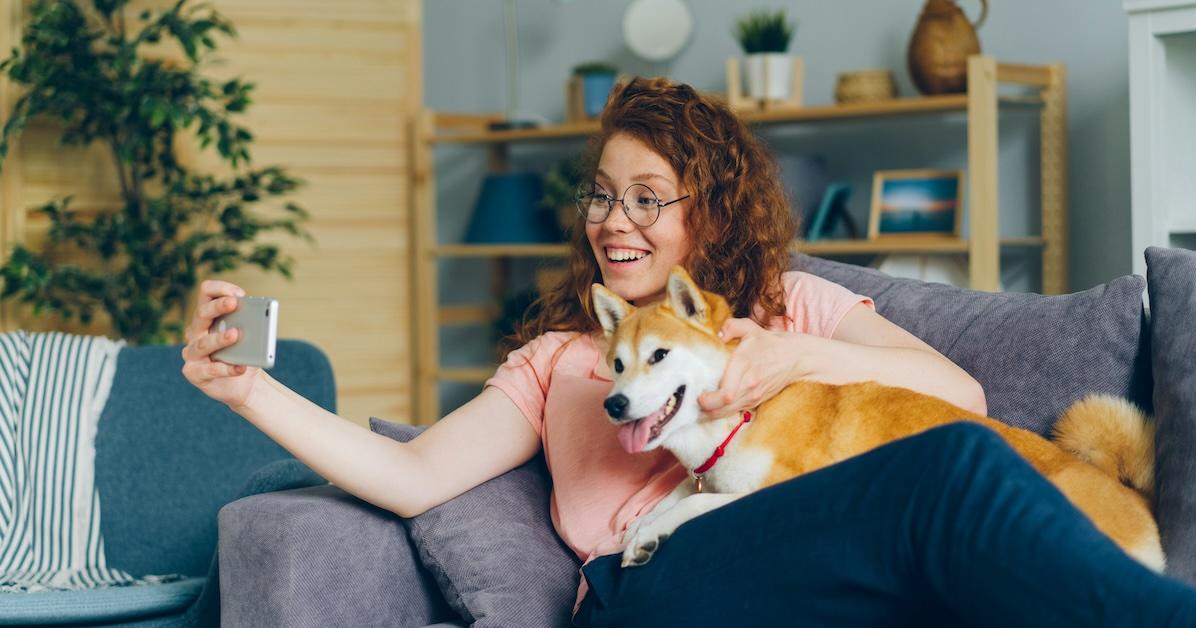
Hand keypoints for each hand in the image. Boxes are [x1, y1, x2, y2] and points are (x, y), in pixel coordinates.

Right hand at [180, 279, 262, 408]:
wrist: (245, 384)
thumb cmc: (245, 354)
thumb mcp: (249, 337)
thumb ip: (249, 325)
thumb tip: (255, 320)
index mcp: (208, 316)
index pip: (206, 293)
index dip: (220, 289)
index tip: (239, 294)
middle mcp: (195, 331)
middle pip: (201, 314)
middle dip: (218, 306)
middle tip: (235, 303)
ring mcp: (192, 353)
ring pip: (203, 343)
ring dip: (219, 338)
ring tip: (235, 334)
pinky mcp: (194, 373)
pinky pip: (210, 370)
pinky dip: (227, 369)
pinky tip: (240, 368)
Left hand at [697, 317, 804, 420]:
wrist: (796, 358)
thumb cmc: (769, 342)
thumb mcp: (750, 328)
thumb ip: (731, 326)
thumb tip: (718, 336)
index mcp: (744, 364)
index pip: (726, 392)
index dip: (709, 399)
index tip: (697, 395)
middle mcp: (749, 383)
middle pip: (725, 406)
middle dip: (706, 409)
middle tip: (693, 405)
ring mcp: (754, 394)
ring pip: (729, 412)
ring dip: (712, 415)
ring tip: (698, 412)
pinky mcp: (757, 401)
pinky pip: (737, 411)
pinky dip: (723, 413)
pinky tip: (712, 411)